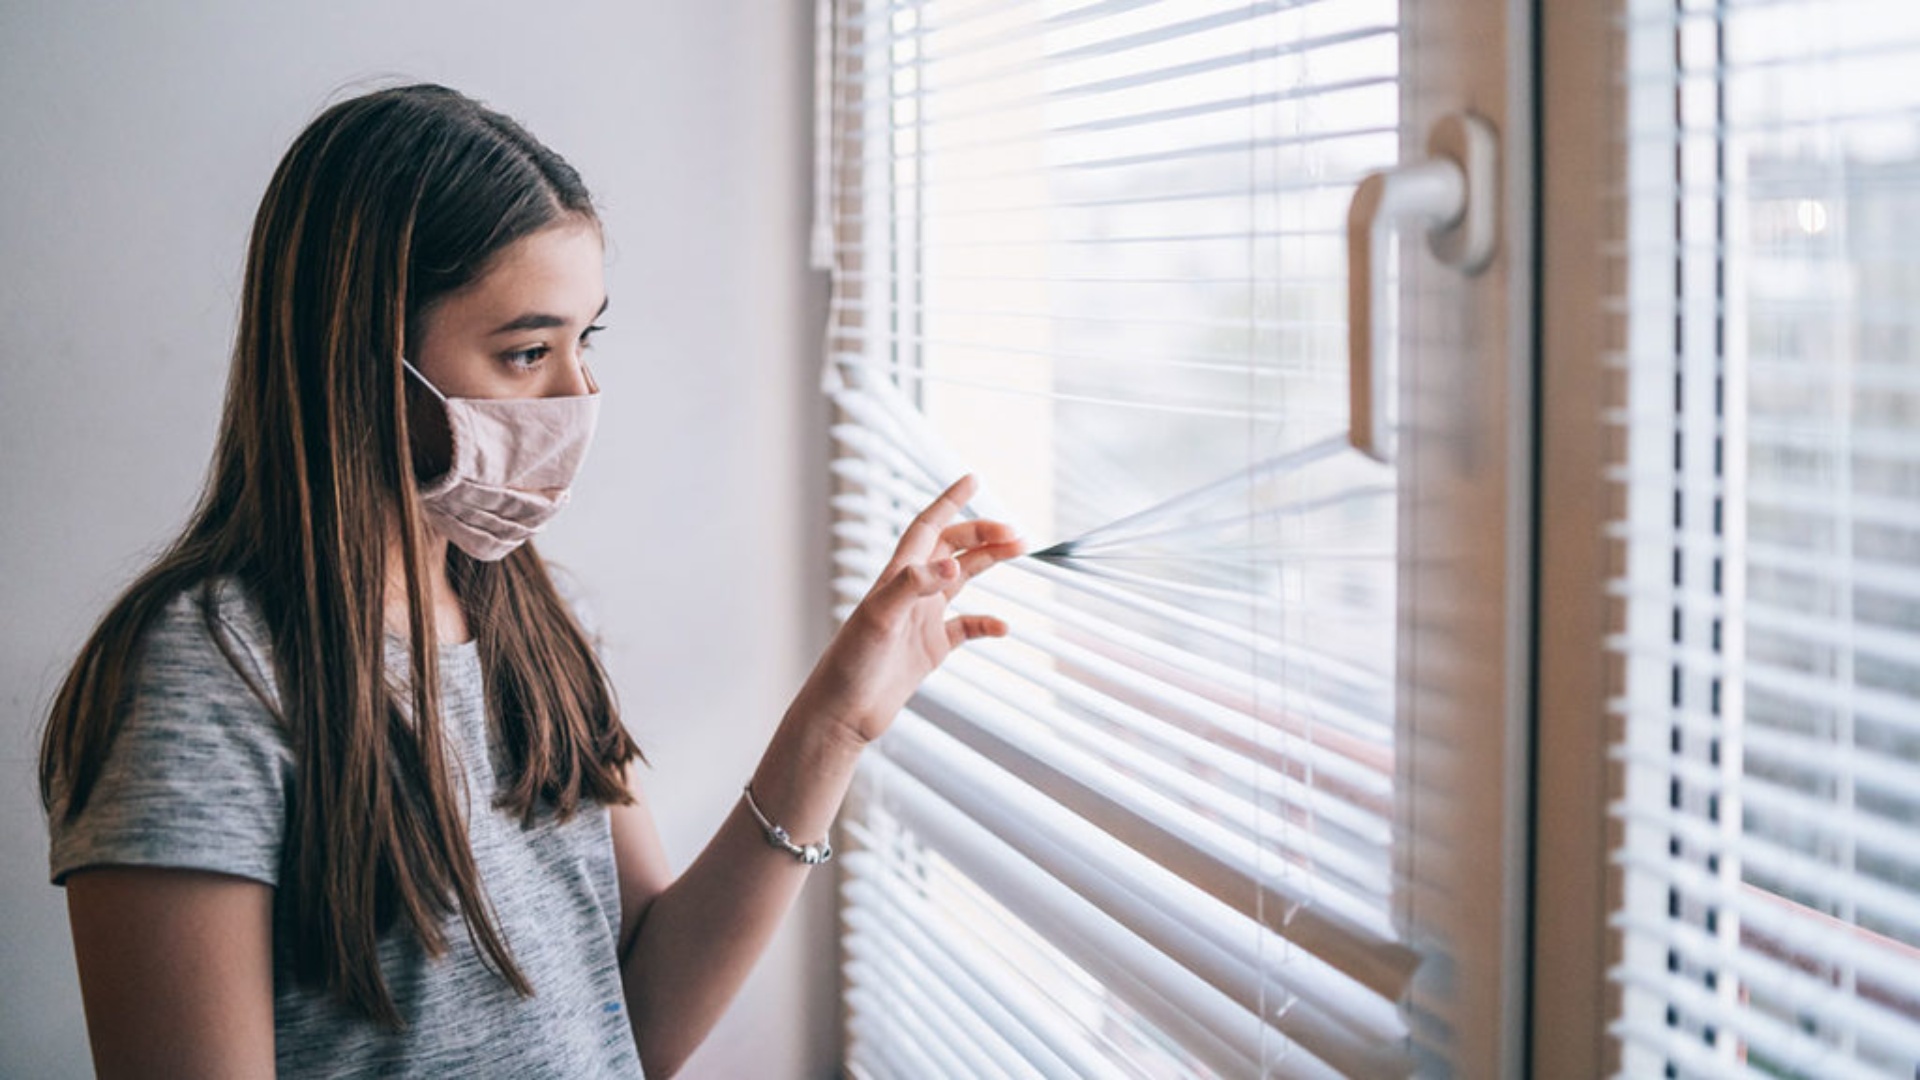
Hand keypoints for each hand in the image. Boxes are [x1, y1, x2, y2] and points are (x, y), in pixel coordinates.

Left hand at [795, 475, 1023, 745]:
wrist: (843, 713)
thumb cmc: (850, 665)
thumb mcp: (880, 619)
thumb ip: (914, 587)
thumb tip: (954, 564)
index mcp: (896, 576)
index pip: (927, 527)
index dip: (949, 501)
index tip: (973, 479)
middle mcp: (911, 592)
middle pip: (952, 548)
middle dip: (982, 533)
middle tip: (1016, 532)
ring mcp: (922, 619)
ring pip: (962, 579)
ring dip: (989, 563)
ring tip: (1019, 551)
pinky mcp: (931, 648)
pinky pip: (965, 627)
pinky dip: (986, 623)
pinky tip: (1002, 627)